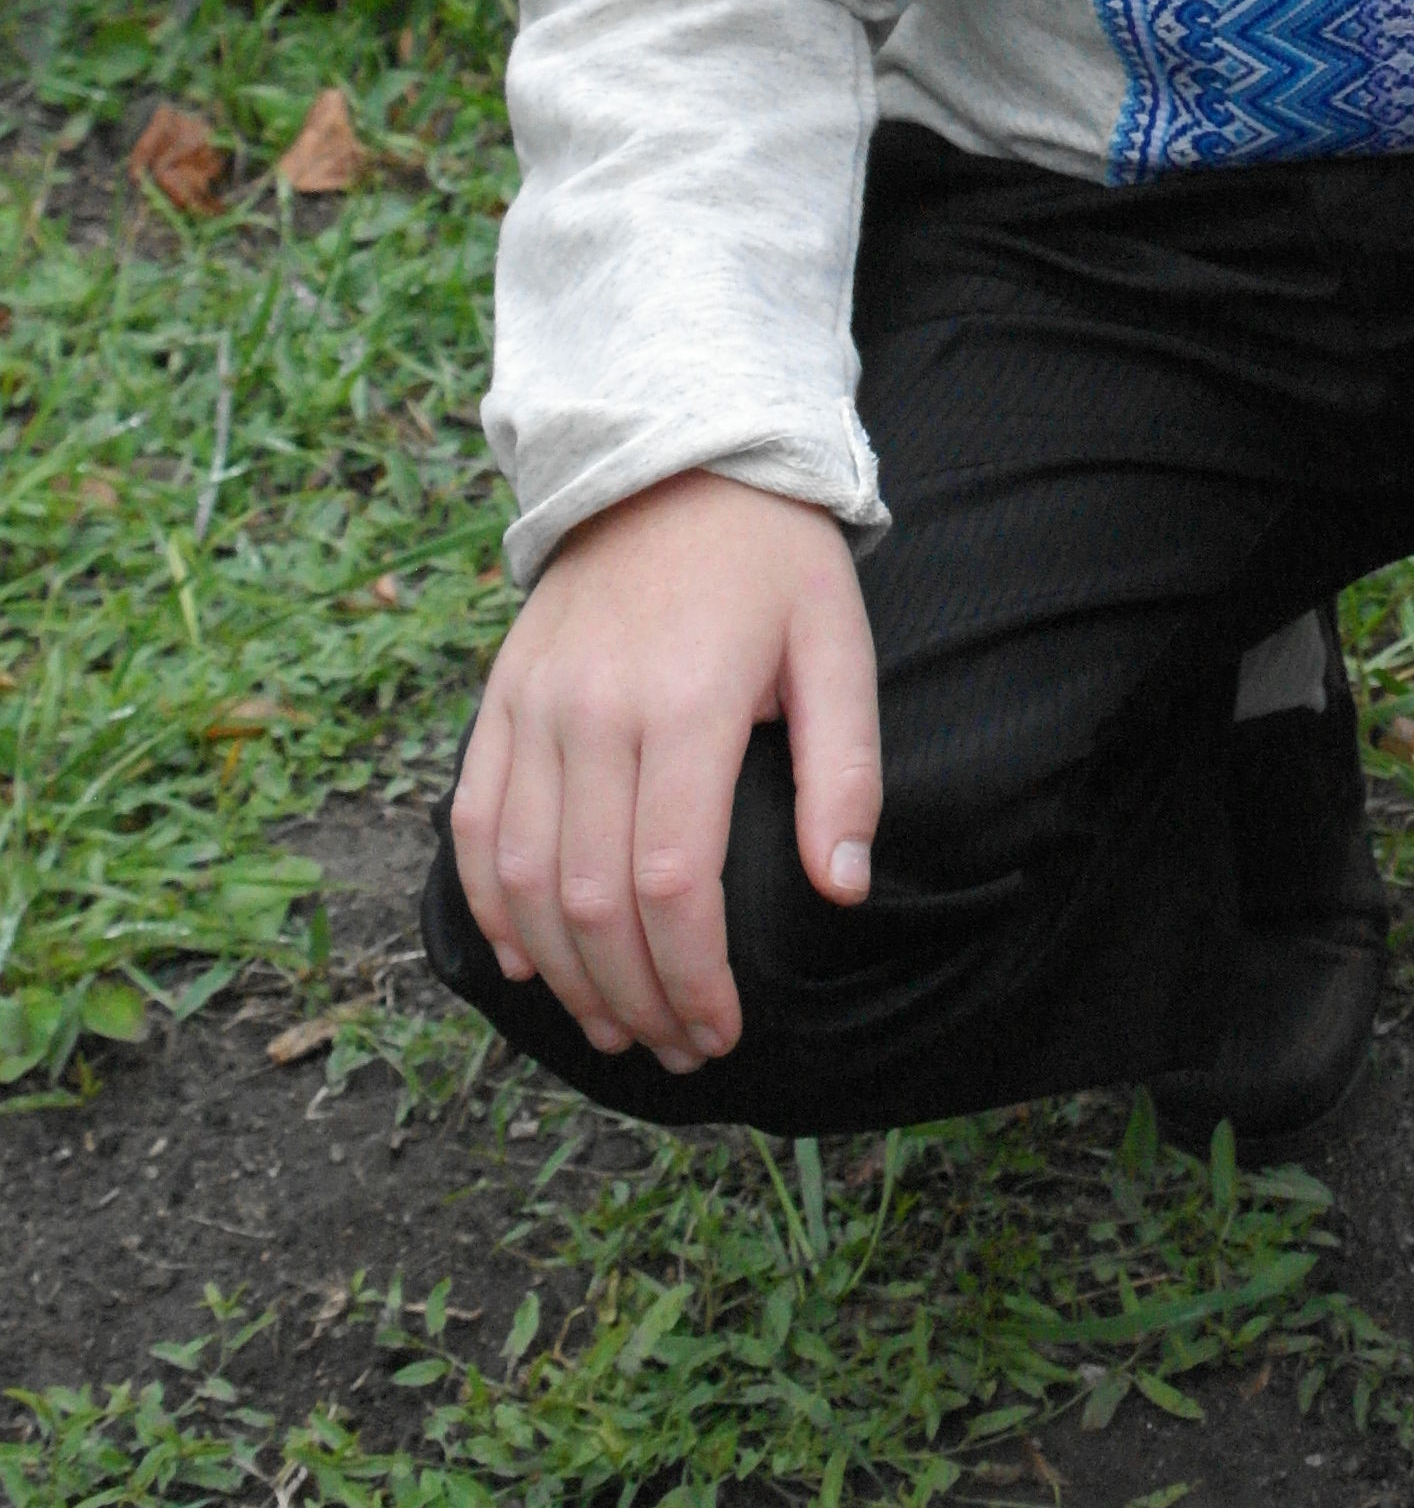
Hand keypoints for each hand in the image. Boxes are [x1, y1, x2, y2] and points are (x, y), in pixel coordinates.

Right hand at [449, 470, 881, 1070]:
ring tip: (613, 1025)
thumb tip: (841, 889)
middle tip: (677, 1049)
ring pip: (524, 876)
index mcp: (685, 703)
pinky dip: (492, 904)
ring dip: (563, 972)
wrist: (675, 458)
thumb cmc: (772, 562)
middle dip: (634, 997)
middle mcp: (594, 710)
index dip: (692, 976)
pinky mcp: (501, 697)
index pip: (672, 881)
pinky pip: (474, 822)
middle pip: (592, 898)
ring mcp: (534, 704)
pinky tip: (530, 960)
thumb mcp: (838, 647)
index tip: (722, 1031)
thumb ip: (845, 772)